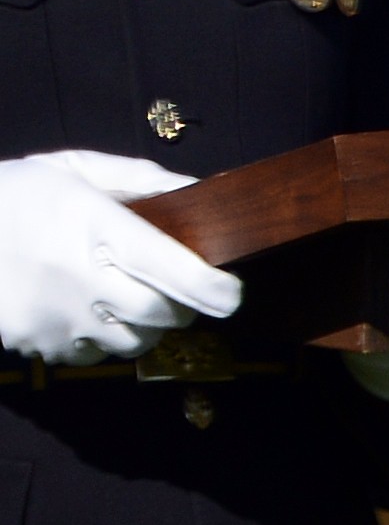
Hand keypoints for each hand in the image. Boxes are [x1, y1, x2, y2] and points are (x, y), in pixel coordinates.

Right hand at [0, 150, 240, 363]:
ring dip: (144, 326)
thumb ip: (139, 179)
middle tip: (175, 290)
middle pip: (162, 315)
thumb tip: (198, 189)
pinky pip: (93, 354)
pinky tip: (80, 307)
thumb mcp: (73, 169)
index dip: (213, 288)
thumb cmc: (15, 194)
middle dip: (182, 307)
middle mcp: (79, 277)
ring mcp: (57, 316)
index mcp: (93, 227)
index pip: (171, 268)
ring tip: (120, 294)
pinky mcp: (37, 342)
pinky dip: (99, 338)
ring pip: (134, 342)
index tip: (231, 292)